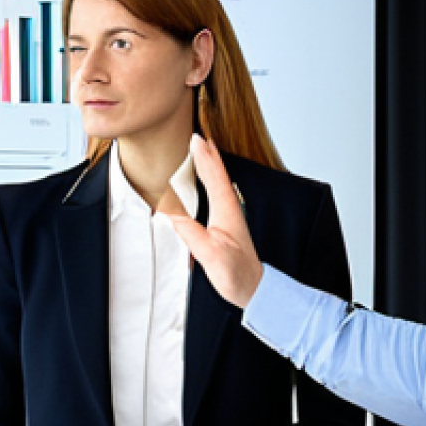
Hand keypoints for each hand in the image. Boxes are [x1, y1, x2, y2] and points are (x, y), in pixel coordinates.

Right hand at [157, 134, 262, 308]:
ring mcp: (229, 216)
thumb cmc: (235, 275)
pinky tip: (205, 180)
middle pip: (217, 175)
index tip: (196, 139)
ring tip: (201, 150)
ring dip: (209, 165)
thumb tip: (171, 213)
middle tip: (197, 136)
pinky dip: (209, 180)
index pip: (215, 178)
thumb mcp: (211, 256)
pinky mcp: (226, 223)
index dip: (205, 158)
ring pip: (218, 182)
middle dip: (207, 154)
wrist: (253, 289)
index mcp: (227, 212)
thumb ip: (191, 234)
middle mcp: (230, 209)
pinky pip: (215, 193)